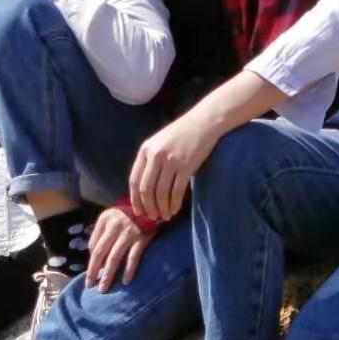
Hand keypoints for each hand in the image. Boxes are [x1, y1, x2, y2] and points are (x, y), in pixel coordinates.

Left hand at [85, 207, 151, 290]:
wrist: (152, 205)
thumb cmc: (128, 216)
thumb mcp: (111, 218)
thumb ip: (101, 234)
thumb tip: (94, 257)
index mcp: (105, 220)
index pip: (93, 245)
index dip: (91, 262)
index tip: (90, 275)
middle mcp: (115, 225)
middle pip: (100, 252)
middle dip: (93, 271)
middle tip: (90, 286)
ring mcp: (129, 232)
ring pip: (114, 257)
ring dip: (108, 275)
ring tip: (104, 288)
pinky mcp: (142, 238)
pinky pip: (133, 257)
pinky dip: (128, 270)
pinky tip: (125, 281)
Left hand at [129, 103, 224, 223]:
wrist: (204, 122)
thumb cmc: (182, 133)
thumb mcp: (159, 142)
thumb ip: (150, 160)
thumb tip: (144, 189)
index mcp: (145, 150)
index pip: (134, 179)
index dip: (135, 198)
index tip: (138, 211)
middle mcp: (155, 155)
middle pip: (146, 189)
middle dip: (148, 207)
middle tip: (152, 217)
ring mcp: (171, 161)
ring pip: (161, 193)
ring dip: (161, 208)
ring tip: (164, 216)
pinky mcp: (186, 166)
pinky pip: (176, 191)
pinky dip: (174, 204)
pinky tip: (174, 210)